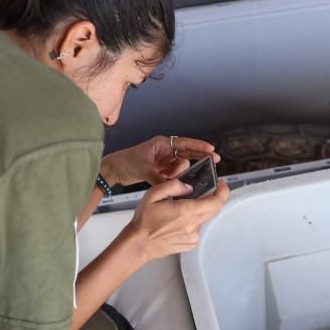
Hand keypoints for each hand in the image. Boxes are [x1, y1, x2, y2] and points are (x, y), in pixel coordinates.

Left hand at [100, 135, 220, 186]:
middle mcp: (165, 150)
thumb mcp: (144, 170)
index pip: (184, 143)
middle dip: (200, 156)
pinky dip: (174, 178)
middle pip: (187, 152)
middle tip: (215, 160)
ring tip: (164, 176)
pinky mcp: (162, 169)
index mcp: (161, 144)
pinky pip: (174, 173)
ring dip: (178, 173)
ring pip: (181, 166)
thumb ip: (161, 178)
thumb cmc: (126, 163)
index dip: (199, 146)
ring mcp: (164, 160)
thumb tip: (174, 186)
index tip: (211, 149)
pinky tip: (167, 180)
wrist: (114, 170)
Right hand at [122, 177, 230, 260]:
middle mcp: (193, 225)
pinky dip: (190, 224)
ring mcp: (193, 236)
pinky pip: (196, 230)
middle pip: (213, 210)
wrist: (139, 244)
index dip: (223, 192)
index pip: (216, 202)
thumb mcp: (153, 194)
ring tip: (177, 212)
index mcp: (187, 211)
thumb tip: (189, 187)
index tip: (221, 184)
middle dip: (211, 199)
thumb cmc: (144, 221)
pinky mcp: (190, 244)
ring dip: (196, 212)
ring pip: (203, 219)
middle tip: (202, 193)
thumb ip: (174, 186)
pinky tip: (176, 224)